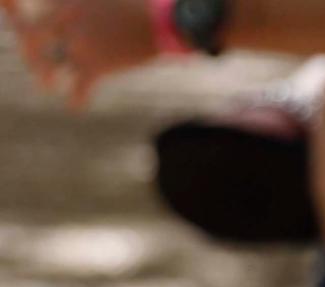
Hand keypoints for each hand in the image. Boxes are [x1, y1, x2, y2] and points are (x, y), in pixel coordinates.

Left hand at [0, 0, 157, 107]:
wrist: (160, 23)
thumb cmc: (144, 8)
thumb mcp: (110, 0)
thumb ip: (95, 7)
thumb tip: (99, 16)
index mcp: (70, 0)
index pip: (45, 11)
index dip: (44, 21)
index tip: (48, 30)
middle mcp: (67, 19)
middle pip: (34, 36)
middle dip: (32, 50)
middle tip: (37, 61)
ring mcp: (79, 43)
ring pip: (50, 64)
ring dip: (46, 76)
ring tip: (48, 86)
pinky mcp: (95, 66)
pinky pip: (78, 88)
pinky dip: (77, 100)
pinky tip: (76, 106)